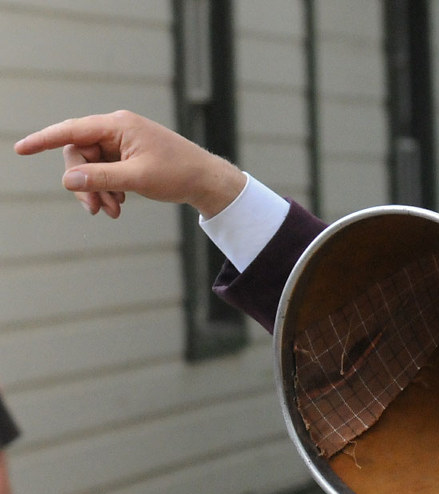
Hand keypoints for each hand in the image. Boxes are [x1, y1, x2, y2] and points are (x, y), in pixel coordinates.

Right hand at [14, 110, 245, 218]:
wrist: (206, 180)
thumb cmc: (178, 173)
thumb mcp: (137, 178)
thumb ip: (101, 178)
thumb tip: (67, 179)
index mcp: (119, 125)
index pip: (72, 130)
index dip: (44, 139)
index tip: (20, 148)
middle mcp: (118, 129)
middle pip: (80, 154)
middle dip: (84, 183)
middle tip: (95, 210)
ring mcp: (122, 143)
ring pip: (91, 167)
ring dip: (97, 191)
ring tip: (112, 211)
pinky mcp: (127, 156)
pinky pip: (104, 172)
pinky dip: (107, 189)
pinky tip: (119, 204)